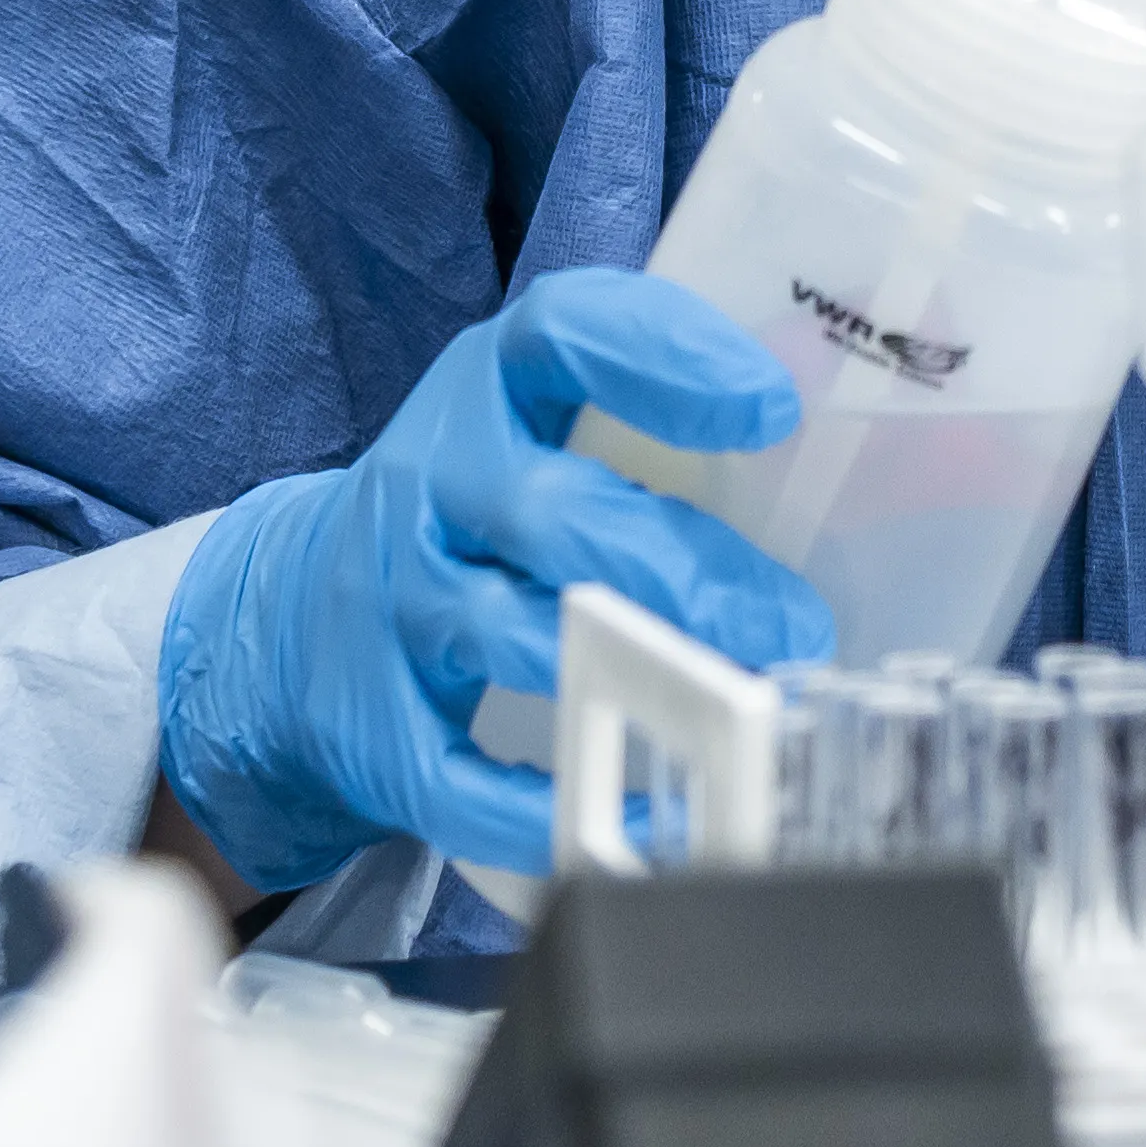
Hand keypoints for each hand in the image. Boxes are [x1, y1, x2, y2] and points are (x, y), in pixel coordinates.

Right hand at [151, 264, 835, 886]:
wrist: (284, 624)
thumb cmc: (467, 518)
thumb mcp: (529, 436)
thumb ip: (649, 428)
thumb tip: (861, 457)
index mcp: (483, 397)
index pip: (562, 334)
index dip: (665, 356)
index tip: (769, 403)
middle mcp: (430, 490)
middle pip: (552, 514)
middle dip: (686, 569)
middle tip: (794, 622)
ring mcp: (398, 611)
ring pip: (511, 637)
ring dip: (638, 673)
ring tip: (746, 704)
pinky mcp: (381, 731)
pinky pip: (468, 782)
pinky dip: (560, 807)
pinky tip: (655, 812)